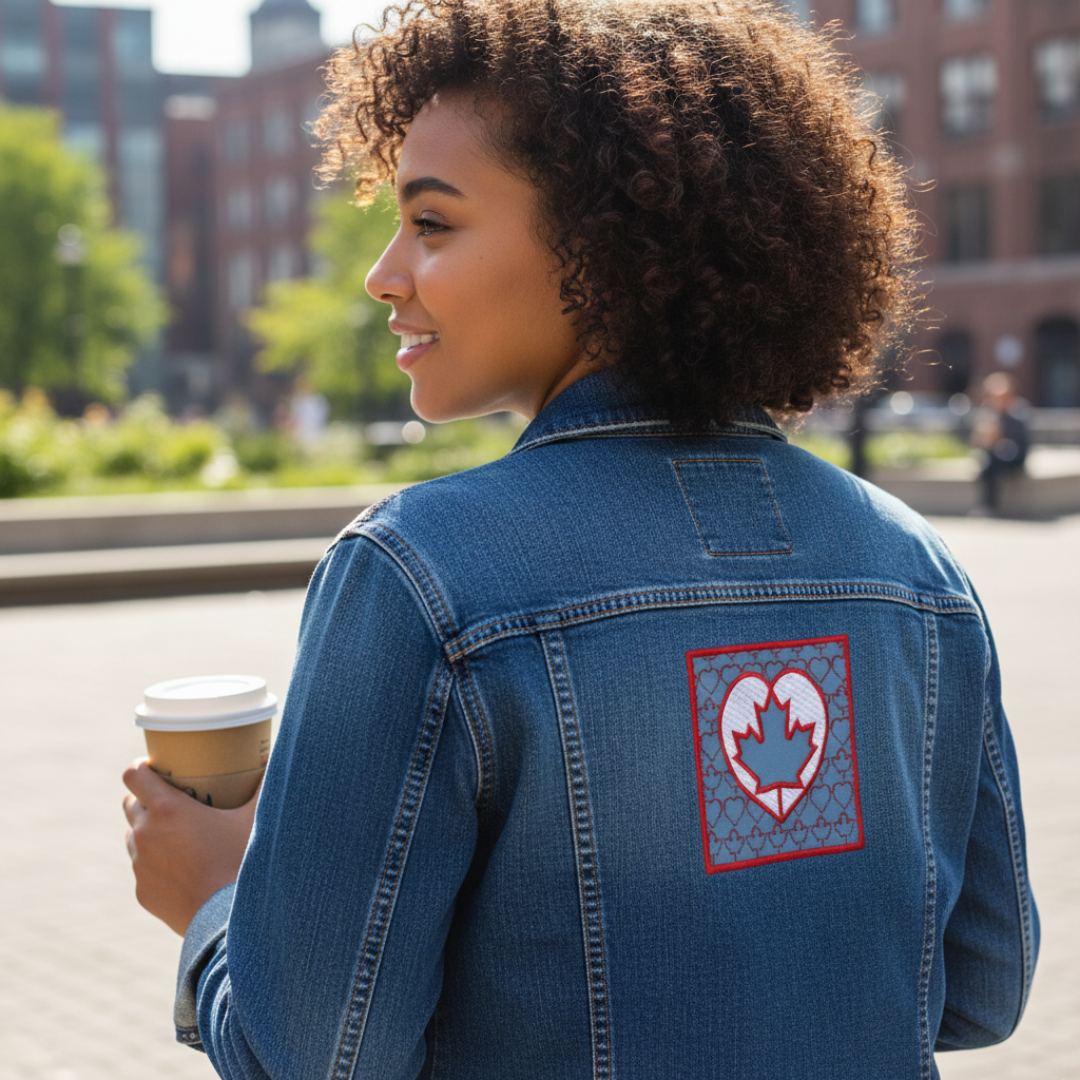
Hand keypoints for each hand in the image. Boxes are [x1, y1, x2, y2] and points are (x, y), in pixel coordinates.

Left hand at [122, 759, 259, 935]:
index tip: (155, 768)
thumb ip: (265, 785)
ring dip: (149, 831)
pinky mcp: (142, 891)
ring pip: (134, 837)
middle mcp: (145, 834)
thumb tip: (278, 760)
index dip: (141, 767)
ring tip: (177, 835)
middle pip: (129, 803)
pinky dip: (156, 863)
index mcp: (167, 809)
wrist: (227, 919)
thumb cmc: (242, 861)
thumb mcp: (256, 818)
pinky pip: (143, 868)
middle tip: (173, 800)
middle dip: (145, 798)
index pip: (133, 775)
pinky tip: (181, 867)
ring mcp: (140, 865)